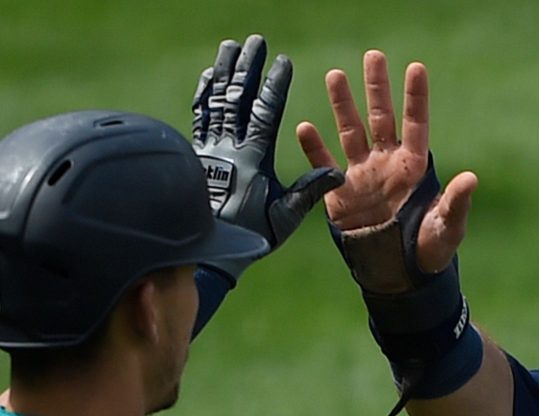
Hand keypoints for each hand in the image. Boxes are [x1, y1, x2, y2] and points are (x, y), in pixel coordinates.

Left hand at [190, 35, 342, 279]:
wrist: (206, 250)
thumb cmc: (250, 235)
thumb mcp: (284, 217)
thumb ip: (310, 192)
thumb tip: (341, 175)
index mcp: (253, 158)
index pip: (265, 112)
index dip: (274, 85)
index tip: (283, 62)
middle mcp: (229, 147)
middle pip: (237, 97)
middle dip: (246, 66)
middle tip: (254, 42)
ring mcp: (210, 148)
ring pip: (216, 101)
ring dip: (223, 72)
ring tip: (229, 47)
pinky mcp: (197, 153)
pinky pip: (200, 116)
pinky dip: (204, 94)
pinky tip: (208, 77)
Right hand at [296, 50, 477, 283]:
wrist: (399, 277)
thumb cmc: (430, 251)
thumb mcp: (447, 228)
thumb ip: (456, 203)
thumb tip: (471, 178)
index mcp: (415, 167)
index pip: (416, 124)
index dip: (415, 97)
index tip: (415, 67)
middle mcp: (388, 164)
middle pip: (381, 117)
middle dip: (377, 87)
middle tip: (373, 56)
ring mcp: (362, 176)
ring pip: (351, 131)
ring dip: (342, 105)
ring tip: (335, 75)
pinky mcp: (339, 194)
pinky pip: (324, 165)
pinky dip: (314, 148)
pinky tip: (305, 127)